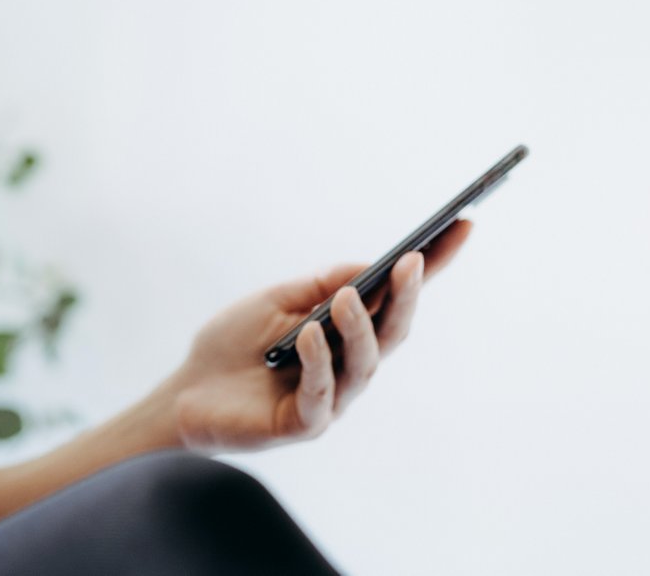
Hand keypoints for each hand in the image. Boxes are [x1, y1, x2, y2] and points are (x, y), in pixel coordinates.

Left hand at [166, 220, 470, 451]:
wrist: (187, 392)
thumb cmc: (234, 344)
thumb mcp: (276, 301)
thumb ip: (320, 286)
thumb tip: (368, 266)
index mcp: (346, 331)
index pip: (397, 297)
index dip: (433, 265)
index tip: (462, 225)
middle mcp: (349, 365)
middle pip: (392, 331)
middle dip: (407, 295)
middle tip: (411, 262)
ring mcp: (332, 398)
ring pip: (364, 363)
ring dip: (359, 327)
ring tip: (346, 297)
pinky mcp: (304, 423)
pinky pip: (323, 393)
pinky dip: (319, 361)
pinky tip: (309, 335)